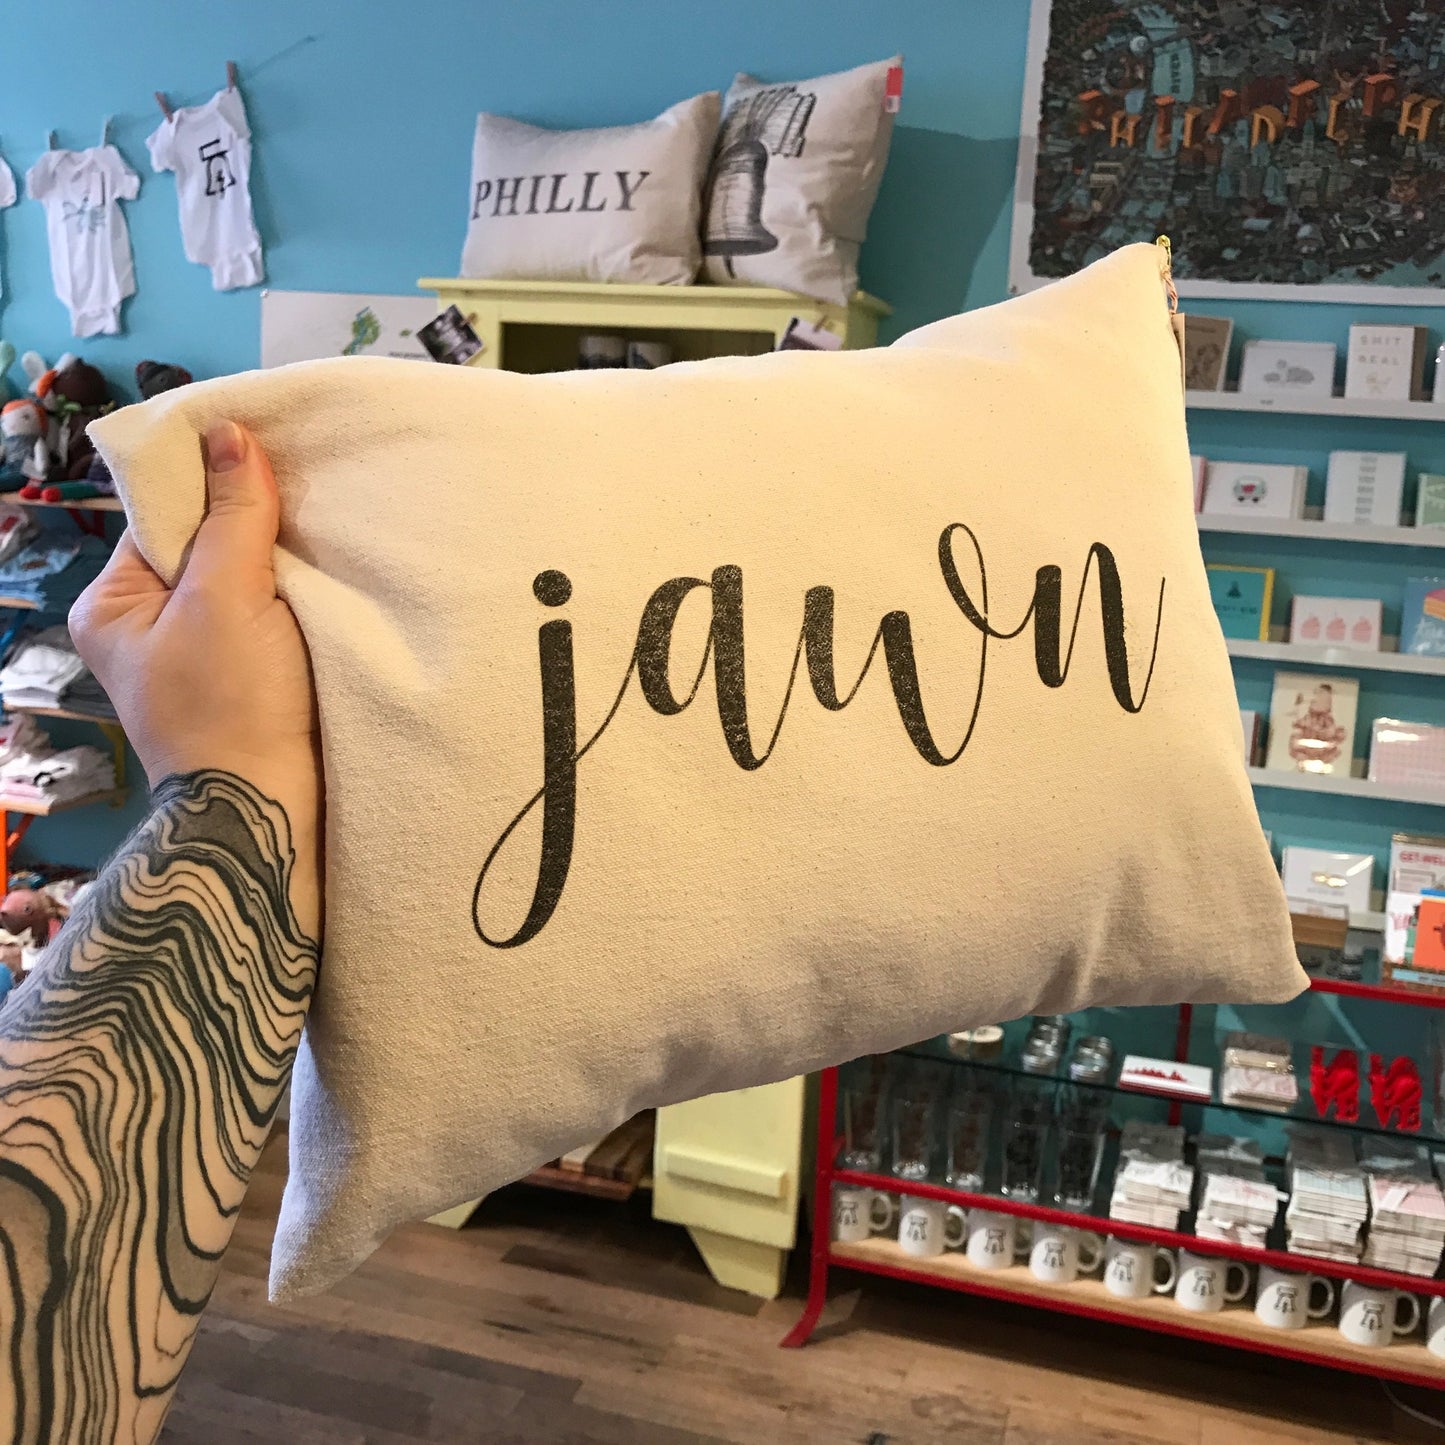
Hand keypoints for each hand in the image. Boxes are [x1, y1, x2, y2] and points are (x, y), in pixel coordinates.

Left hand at [70, 421, 321, 926]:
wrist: (267, 810)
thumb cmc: (231, 704)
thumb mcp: (226, 597)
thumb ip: (233, 516)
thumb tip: (230, 431)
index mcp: (114, 604)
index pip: (162, 516)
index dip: (213, 486)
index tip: (267, 461)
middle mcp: (146, 627)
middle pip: (204, 545)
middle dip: (253, 526)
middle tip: (304, 502)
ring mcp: (195, 656)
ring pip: (241, 581)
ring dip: (281, 565)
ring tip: (323, 540)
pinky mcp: (242, 678)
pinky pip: (266, 617)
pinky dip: (295, 601)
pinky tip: (325, 583)